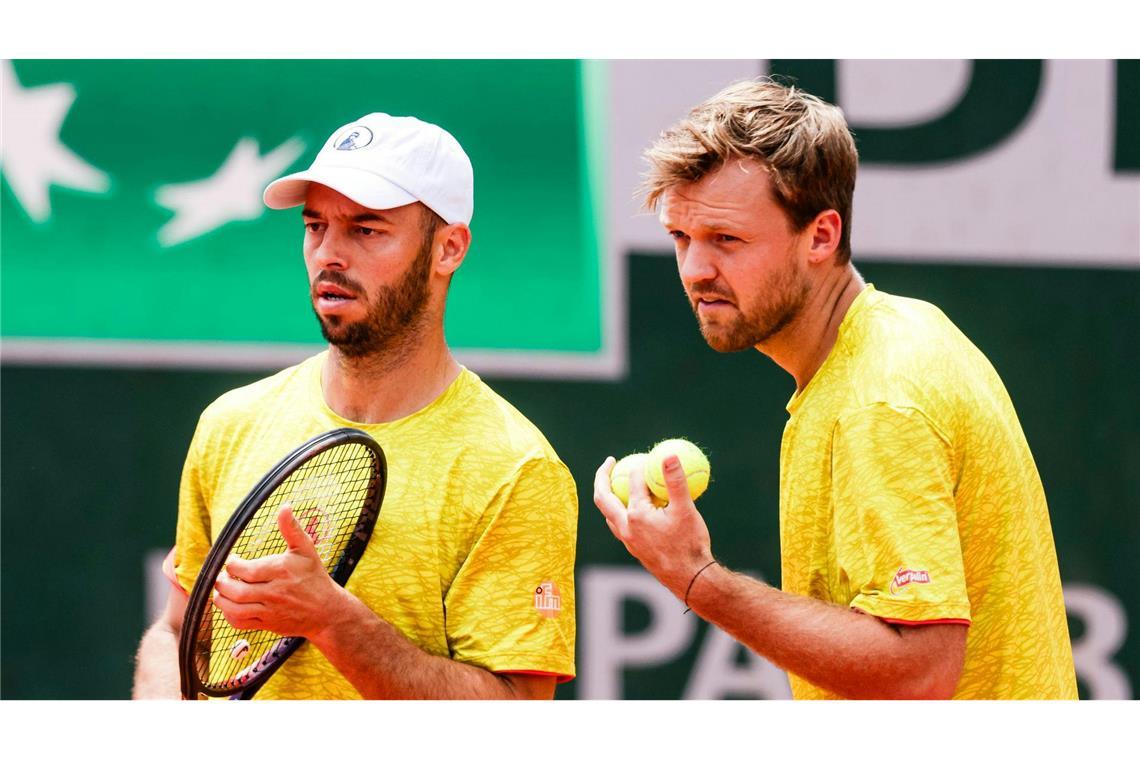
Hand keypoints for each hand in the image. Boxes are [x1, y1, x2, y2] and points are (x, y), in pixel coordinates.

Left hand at [212, 505, 346, 639]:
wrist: (327, 611)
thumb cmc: (314, 577)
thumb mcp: (306, 549)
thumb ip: (292, 528)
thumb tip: (285, 506)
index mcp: (282, 571)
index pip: (245, 570)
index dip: (232, 564)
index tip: (234, 560)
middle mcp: (275, 592)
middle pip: (237, 591)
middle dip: (222, 582)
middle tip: (223, 576)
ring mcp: (270, 611)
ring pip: (235, 609)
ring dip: (222, 599)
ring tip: (222, 590)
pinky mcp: (267, 624)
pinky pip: (240, 623)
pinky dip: (229, 615)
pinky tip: (230, 605)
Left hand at [593, 454, 714, 598]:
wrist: (690, 579)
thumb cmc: (689, 544)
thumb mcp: (686, 509)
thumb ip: (675, 481)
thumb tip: (668, 454)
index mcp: (637, 515)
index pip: (633, 482)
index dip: (640, 467)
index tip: (648, 458)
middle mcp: (626, 527)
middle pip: (603, 497)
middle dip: (602, 476)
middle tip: (610, 461)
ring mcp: (628, 540)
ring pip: (609, 514)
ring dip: (608, 496)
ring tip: (616, 484)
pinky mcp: (633, 549)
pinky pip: (619, 526)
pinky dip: (620, 512)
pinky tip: (634, 510)